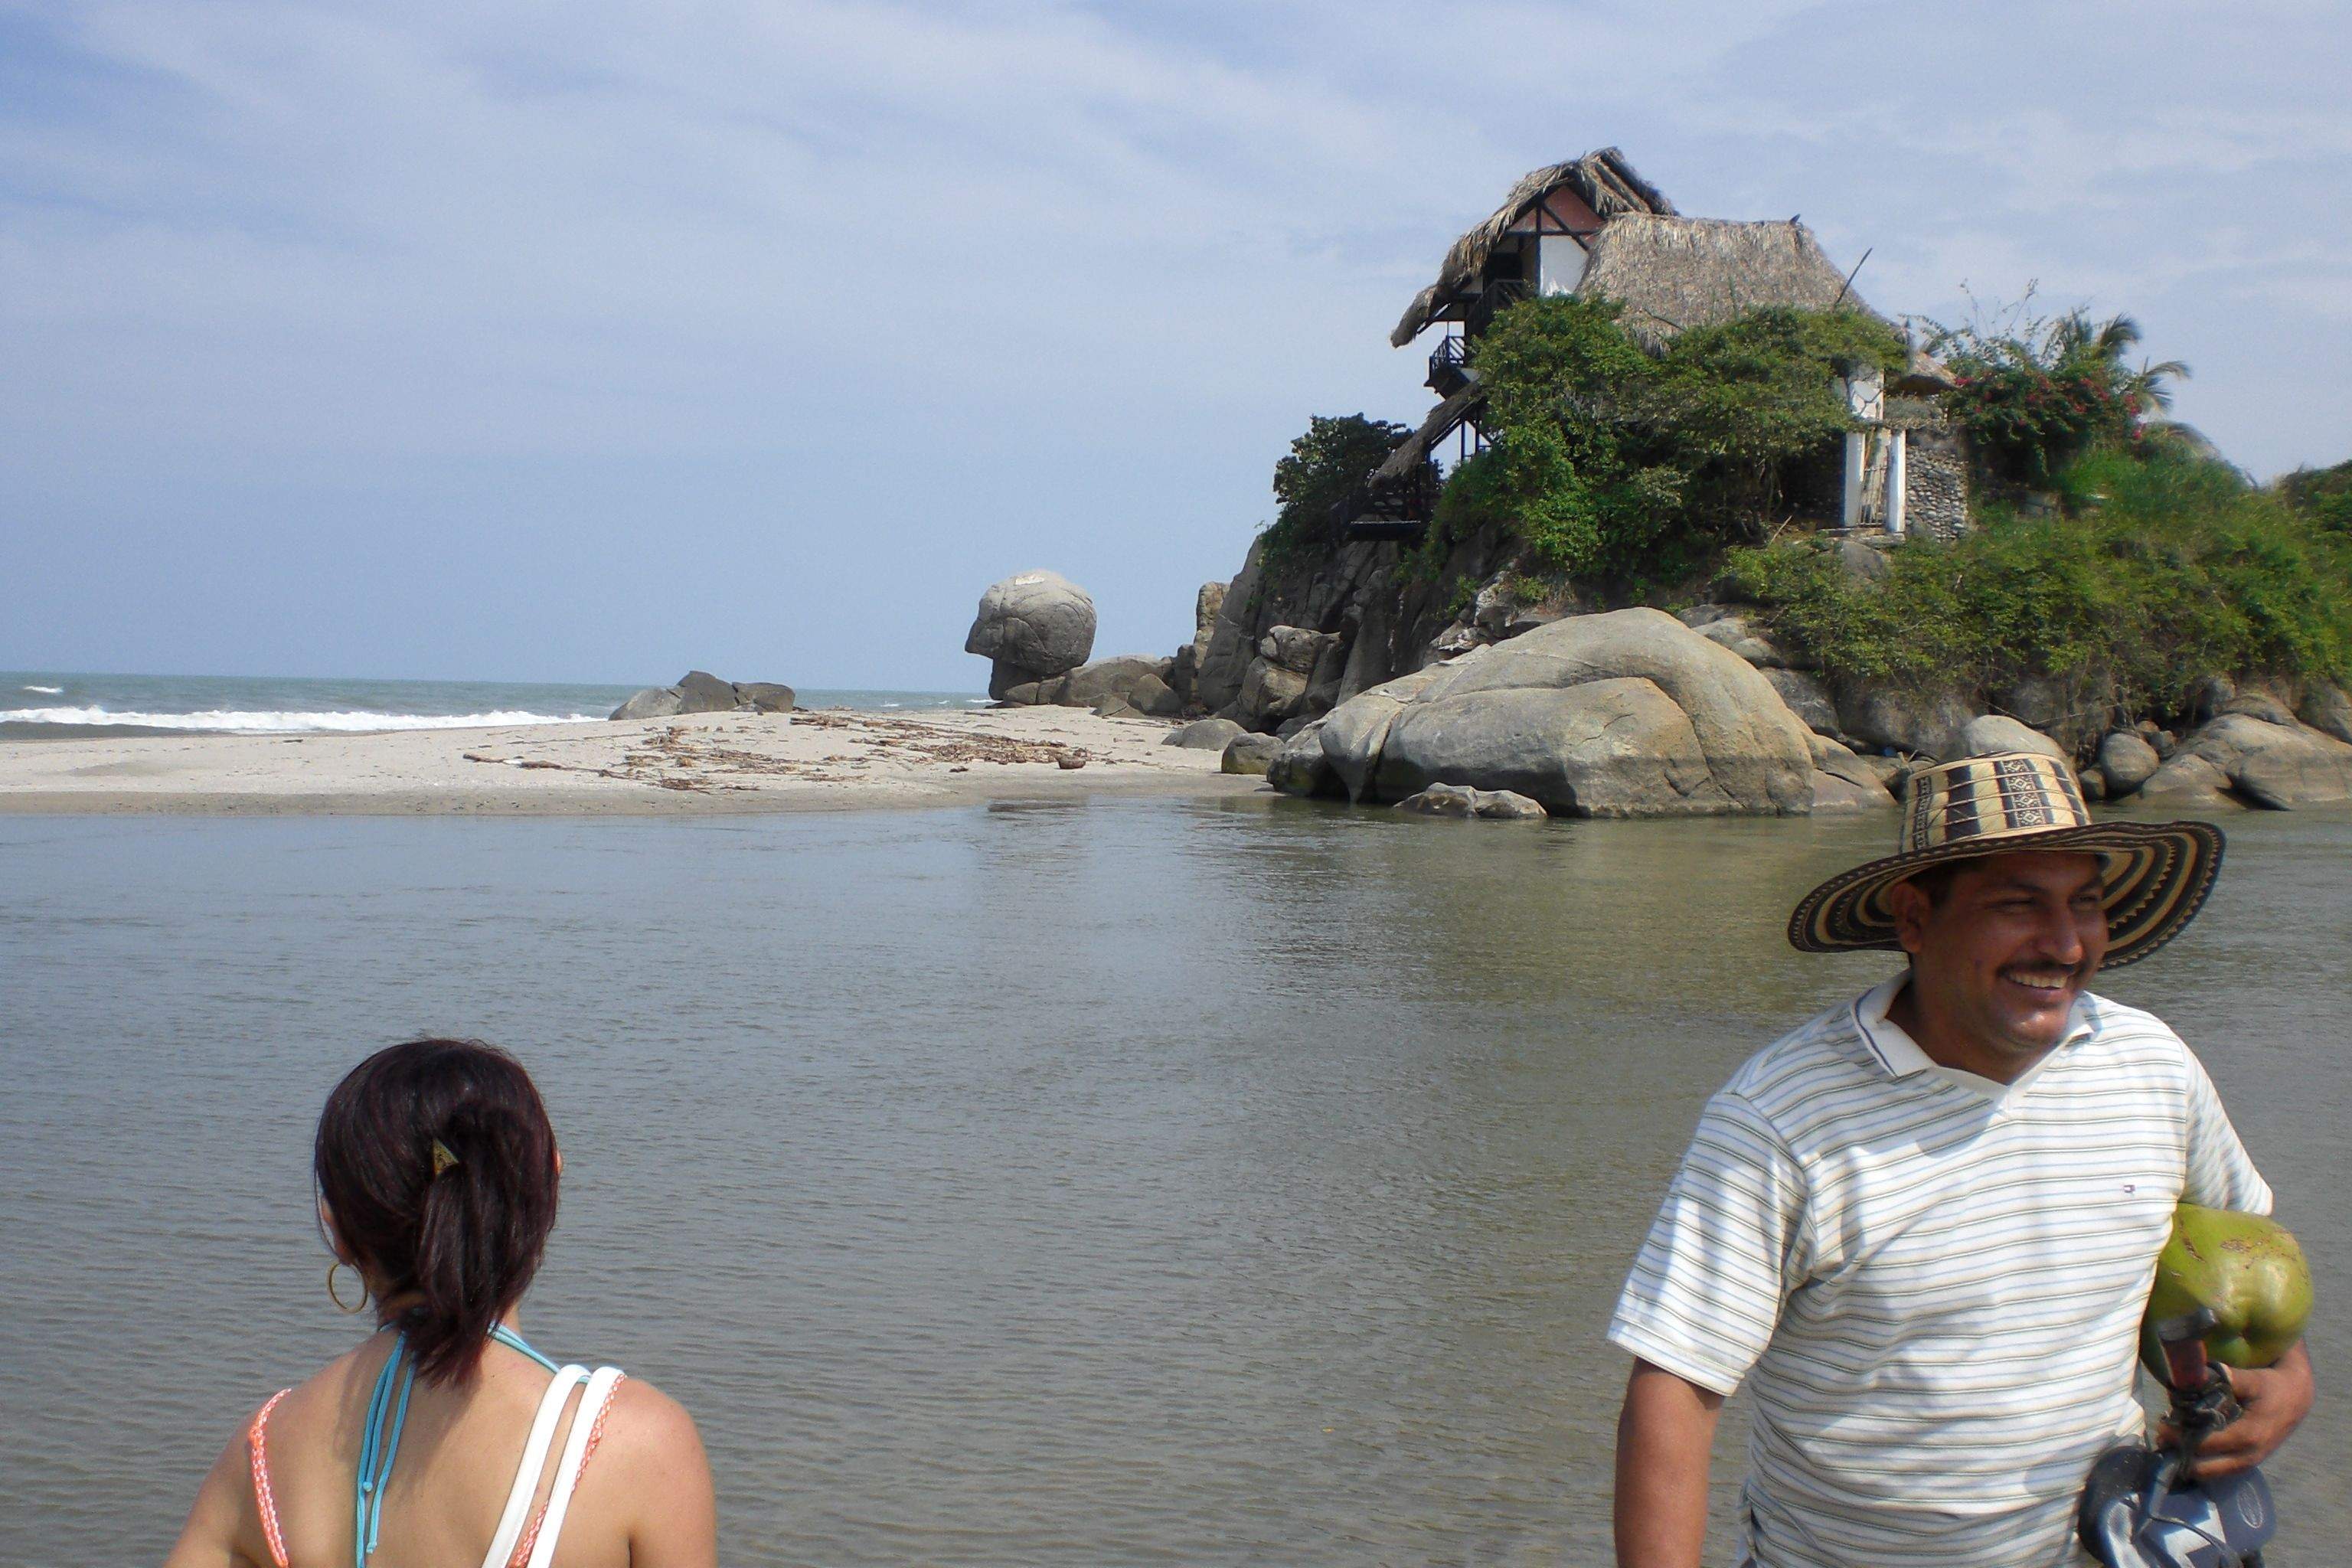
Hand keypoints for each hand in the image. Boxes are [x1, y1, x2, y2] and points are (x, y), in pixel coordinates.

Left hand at [2167, 1342, 2313, 1479]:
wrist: (2296, 1399)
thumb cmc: (2271, 1388)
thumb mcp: (2252, 1380)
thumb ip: (2227, 1379)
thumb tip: (2196, 1374)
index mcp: (2248, 1436)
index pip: (2204, 1445)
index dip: (2180, 1438)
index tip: (2161, 1425)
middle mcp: (2249, 1456)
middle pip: (2204, 1468)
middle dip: (2180, 1455)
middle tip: (2162, 1438)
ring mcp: (2250, 1463)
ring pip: (2211, 1474)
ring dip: (2188, 1462)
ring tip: (2170, 1443)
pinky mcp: (2249, 1463)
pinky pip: (2220, 1470)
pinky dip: (2201, 1463)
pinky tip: (2186, 1447)